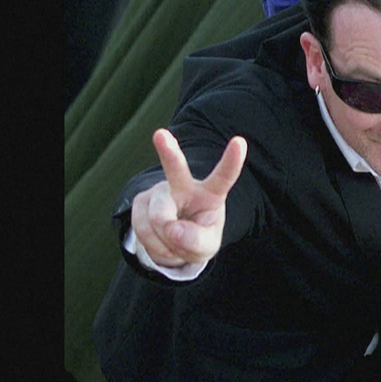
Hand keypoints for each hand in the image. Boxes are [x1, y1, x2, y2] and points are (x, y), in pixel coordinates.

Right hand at [130, 128, 247, 266]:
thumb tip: (172, 230)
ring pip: (158, 219)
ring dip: (165, 241)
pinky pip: (142, 229)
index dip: (232, 161)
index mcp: (211, 192)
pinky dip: (153, 245)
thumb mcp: (207, 246)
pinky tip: (161, 242)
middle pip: (176, 168)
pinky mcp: (140, 202)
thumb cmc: (198, 236)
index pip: (224, 176)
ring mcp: (160, 192)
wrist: (173, 242)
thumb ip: (196, 241)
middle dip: (168, 151)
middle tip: (161, 135)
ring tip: (174, 243)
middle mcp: (184, 185)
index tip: (240, 141)